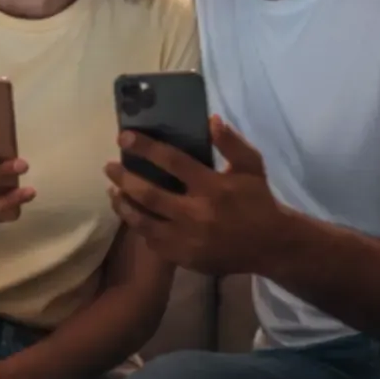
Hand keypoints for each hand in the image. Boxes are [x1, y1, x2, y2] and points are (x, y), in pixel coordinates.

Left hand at [104, 117, 287, 275]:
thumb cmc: (258, 201)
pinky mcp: (184, 258)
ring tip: (112, 192)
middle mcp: (195, 213)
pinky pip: (153, 242)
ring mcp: (188, 239)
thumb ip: (232, 143)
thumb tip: (211, 120)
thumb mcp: (251, 166)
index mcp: (212, 187)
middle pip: (148, 194)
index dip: (145, 147)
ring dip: (124, 205)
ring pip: (144, 222)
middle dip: (124, 178)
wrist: (270, 245)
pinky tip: (133, 216)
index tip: (124, 137)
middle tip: (109, 167)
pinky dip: (140, 228)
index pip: (172, 162)